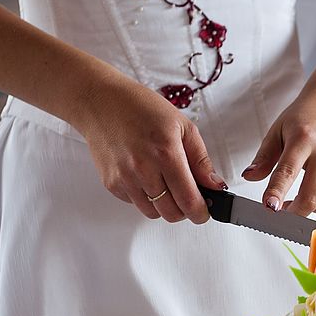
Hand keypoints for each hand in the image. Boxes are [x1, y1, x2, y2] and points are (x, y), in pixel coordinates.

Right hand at [77, 81, 225, 222]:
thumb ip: (201, 160)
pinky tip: (147, 177)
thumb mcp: (183, 126)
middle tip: (188, 196)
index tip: (205, 211)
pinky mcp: (111, 183)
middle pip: (171, 213)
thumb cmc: (141, 108)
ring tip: (166, 183)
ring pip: (153, 213)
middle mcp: (143, 169)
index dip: (200, 212)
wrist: (101, 102)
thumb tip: (215, 185)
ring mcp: (124, 178)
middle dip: (185, 210)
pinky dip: (146, 197)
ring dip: (165, 205)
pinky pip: (136, 204)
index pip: (188, 200)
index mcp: (166, 153)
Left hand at [242, 81, 315, 215]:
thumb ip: (264, 156)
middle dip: (294, 211)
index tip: (270, 206)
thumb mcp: (278, 130)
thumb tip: (250, 176)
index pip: (287, 171)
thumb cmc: (307, 116)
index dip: (277, 192)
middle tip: (285, 208)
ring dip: (313, 211)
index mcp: (304, 137)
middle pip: (311, 196)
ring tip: (304, 200)